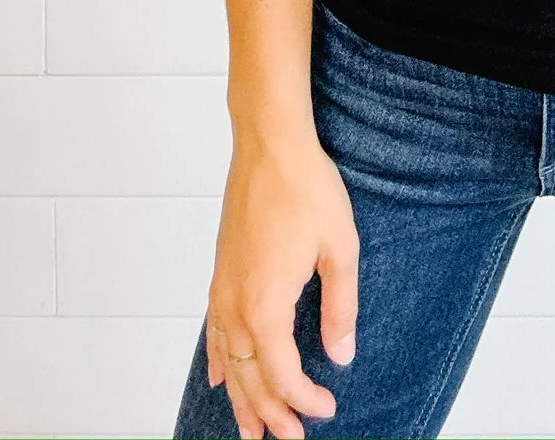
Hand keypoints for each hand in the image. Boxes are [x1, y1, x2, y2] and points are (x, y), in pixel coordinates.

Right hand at [204, 120, 359, 438]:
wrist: (270, 144)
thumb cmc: (306, 189)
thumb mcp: (340, 249)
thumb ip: (341, 307)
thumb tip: (341, 355)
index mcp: (266, 305)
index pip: (282, 374)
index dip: (303, 400)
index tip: (326, 410)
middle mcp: (236, 304)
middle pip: (249, 376)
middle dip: (270, 413)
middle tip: (290, 439)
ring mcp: (223, 288)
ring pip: (227, 360)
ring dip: (240, 398)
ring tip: (250, 431)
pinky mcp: (221, 272)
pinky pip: (213, 331)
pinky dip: (217, 360)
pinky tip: (219, 377)